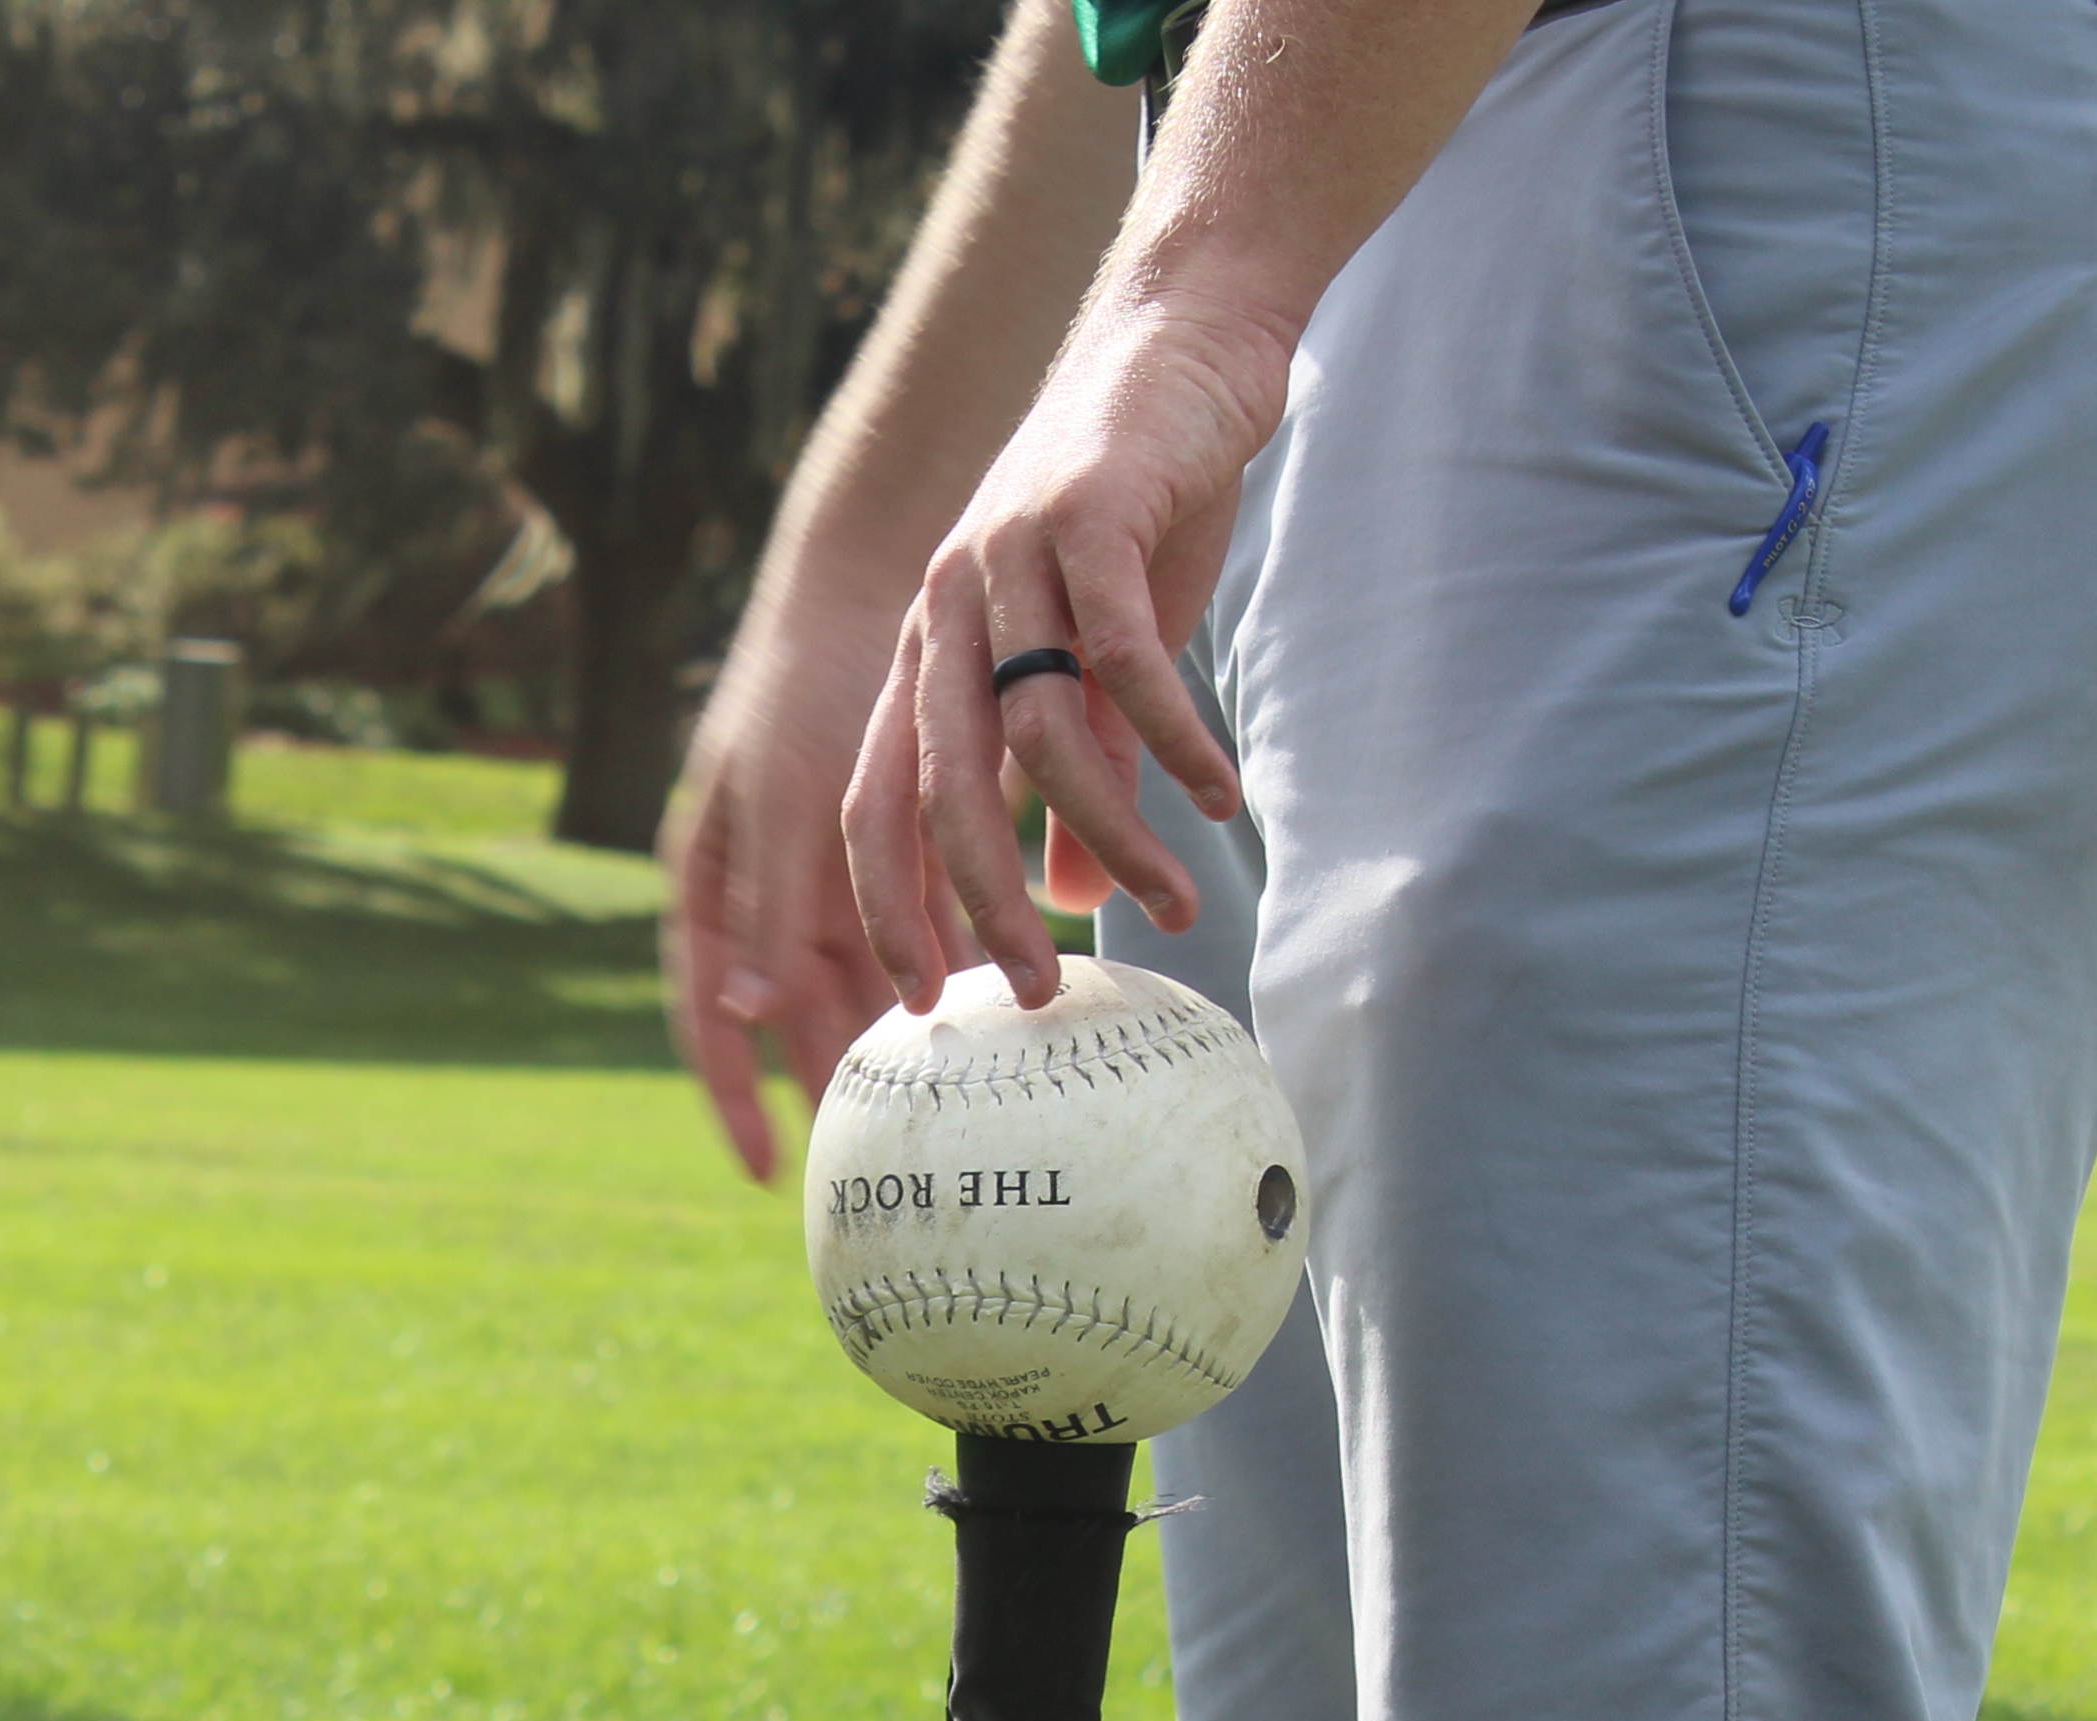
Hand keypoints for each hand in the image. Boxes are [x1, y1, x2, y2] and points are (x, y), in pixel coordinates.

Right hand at [663, 586, 912, 1184]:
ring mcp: (824, 868)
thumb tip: (741, 1015)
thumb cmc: (803, 683)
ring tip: (944, 1108)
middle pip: (792, 1013)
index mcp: (709, 882)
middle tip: (877, 1160)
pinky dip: (945, 967)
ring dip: (896, 1032)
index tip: (769, 1171)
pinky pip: (915, 926)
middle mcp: (762, 888)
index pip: (708, 1014)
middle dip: (832, 1080)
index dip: (734, 1094)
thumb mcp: (781, 799)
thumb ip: (764, 903)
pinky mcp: (890, 843)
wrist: (867, 575)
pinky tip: (988, 1010)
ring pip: (859, 976)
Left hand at [845, 306, 1288, 1014]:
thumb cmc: (1137, 508)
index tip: (923, 1007)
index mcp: (927, 651)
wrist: (1183, 336)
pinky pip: (1127, 663)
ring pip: (1045, 739)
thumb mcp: (1097, 657)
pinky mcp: (1088, 518)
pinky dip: (1174, 743)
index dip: (889, 909)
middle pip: (943, 792)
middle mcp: (946, 610)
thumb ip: (1082, 777)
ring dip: (1115, 838)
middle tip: (1037, 995)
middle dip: (983, 909)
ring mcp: (1009, 559)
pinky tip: (1219, 802)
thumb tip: (1076, 900)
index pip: (876, 805)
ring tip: (1176, 906)